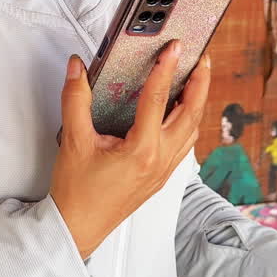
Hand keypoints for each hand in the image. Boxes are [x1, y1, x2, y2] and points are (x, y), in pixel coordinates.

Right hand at [50, 41, 210, 257]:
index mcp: (142, 150)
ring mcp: (163, 170)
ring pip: (192, 130)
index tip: (174, 48)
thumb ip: (76, 99)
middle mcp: (159, 160)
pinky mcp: (160, 176)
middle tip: (202, 59)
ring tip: (196, 81)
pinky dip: (188, 123)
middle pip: (191, 114)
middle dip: (200, 83)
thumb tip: (77, 70)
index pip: (158, 99)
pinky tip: (180, 115)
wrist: (78, 227)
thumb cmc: (77, 192)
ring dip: (197, 103)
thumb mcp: (74, 141)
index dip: (166, 68)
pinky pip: (184, 145)